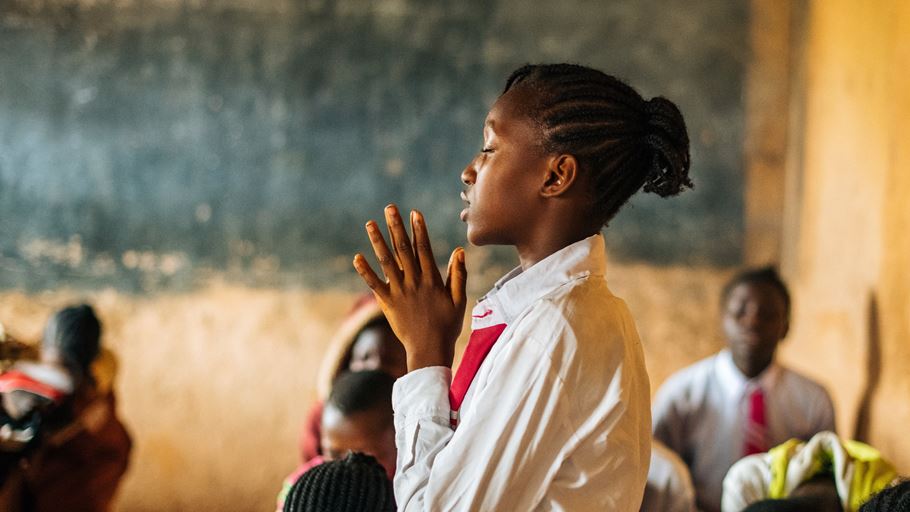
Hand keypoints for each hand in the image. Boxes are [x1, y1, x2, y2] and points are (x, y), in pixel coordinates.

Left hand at [353, 204, 466, 370]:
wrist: (429, 350)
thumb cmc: (447, 326)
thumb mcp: (459, 300)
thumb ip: (458, 275)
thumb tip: (458, 251)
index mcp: (432, 280)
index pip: (424, 249)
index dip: (419, 230)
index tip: (414, 212)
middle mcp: (414, 282)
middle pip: (403, 249)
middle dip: (396, 227)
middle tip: (390, 208)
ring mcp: (399, 292)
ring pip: (387, 262)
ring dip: (378, 241)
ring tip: (370, 223)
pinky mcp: (387, 303)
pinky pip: (374, 285)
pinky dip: (365, 271)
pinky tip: (357, 257)